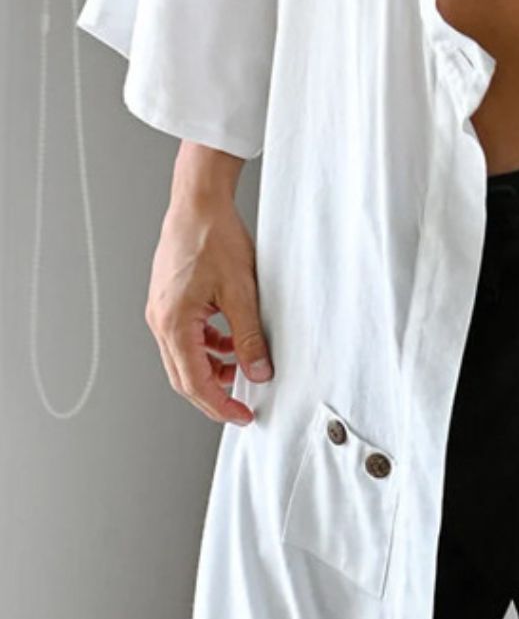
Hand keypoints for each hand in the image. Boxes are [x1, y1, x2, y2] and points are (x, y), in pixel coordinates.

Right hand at [145, 144, 273, 424]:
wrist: (198, 202)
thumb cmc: (214, 238)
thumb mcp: (241, 291)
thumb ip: (249, 336)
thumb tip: (259, 371)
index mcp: (173, 323)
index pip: (194, 382)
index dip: (220, 405)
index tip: (242, 415)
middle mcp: (160, 321)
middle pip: (184, 376)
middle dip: (214, 394)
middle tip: (242, 405)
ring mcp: (160, 310)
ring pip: (183, 356)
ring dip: (211, 369)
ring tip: (241, 367)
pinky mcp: (168, 300)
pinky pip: (184, 336)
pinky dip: (206, 346)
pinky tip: (228, 340)